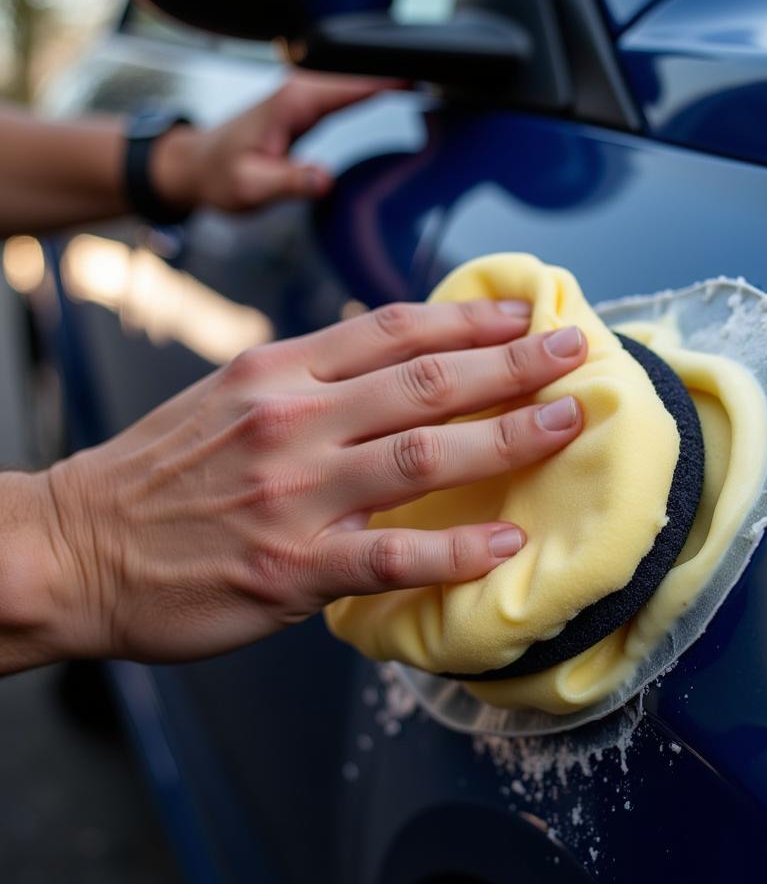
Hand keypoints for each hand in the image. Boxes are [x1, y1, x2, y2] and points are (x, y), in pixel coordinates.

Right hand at [32, 301, 586, 663]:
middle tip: (574, 353)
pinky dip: (453, 549)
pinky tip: (504, 540)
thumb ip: (312, 370)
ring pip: (420, 456)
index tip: (525, 316)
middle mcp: (292, 421)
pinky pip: (390, 554)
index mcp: (277, 371)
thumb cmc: (160, 473)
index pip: (393, 331)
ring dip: (503, 438)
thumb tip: (391, 343)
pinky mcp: (291, 566)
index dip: (469, 321)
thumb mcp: (228, 393)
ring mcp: (294, 495)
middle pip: (424, 381)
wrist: (75, 547)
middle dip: (510, 364)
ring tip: (564, 425)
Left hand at [151, 72, 403, 213]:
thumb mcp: (253, 187)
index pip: (349, 87)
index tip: (421, 78)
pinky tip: (395, 94)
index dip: (387, 81)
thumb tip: (325, 179)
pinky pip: (347, 93)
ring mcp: (303, 95)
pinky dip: (372, 92)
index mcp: (293, 104)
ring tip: (427, 85)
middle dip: (396, 76)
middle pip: (358, 76)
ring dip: (387, 82)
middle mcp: (299, 91)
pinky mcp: (306, 105)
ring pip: (354, 81)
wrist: (196, 167)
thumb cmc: (221, 177)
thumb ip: (290, 181)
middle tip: (439, 82)